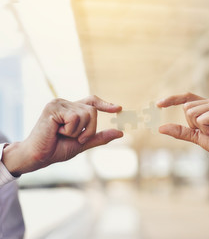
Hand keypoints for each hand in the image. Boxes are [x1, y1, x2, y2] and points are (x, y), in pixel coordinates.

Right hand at [2, 95, 122, 175]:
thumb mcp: (83, 143)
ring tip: (63, 135)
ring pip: (86, 114)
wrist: (38, 157)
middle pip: (93, 110)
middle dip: (89, 129)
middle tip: (75, 138)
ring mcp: (59, 104)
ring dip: (79, 131)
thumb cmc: (57, 149)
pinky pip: (74, 117)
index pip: (92, 102)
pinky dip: (70, 130)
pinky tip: (56, 132)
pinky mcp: (53, 108)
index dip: (105, 105)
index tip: (119, 109)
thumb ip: (100, 137)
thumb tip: (120, 133)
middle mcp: (66, 104)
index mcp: (72, 110)